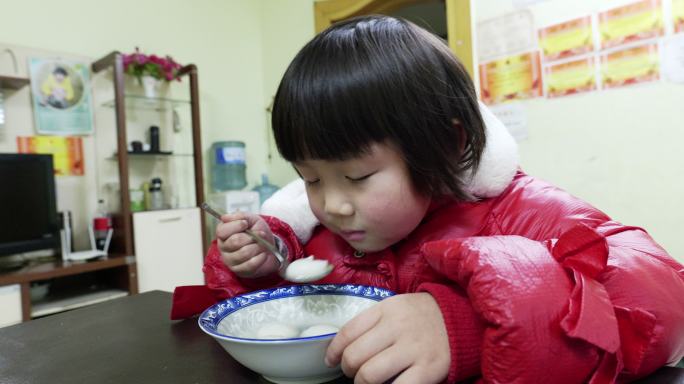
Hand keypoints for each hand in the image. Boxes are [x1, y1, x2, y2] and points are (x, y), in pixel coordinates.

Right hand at [215, 211, 279, 277]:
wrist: (270, 246)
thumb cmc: (257, 232)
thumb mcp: (251, 219)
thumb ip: (240, 216)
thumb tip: (224, 217)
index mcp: (223, 233)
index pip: (222, 231)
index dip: (236, 226)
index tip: (246, 223)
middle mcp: (223, 247)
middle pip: (235, 242)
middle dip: (251, 237)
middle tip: (260, 234)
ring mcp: (230, 260)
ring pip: (244, 253)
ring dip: (258, 247)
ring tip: (262, 244)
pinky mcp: (239, 270)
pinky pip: (250, 264)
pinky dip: (260, 257)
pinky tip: (263, 254)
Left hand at [325, 292, 449, 383]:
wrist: (460, 320)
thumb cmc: (421, 316)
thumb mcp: (395, 307)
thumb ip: (372, 323)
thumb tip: (343, 347)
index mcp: (386, 309)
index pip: (348, 332)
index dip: (334, 351)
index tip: (332, 360)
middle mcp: (397, 327)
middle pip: (355, 356)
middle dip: (348, 370)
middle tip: (353, 372)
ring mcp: (413, 349)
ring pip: (370, 375)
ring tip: (367, 382)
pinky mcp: (428, 369)